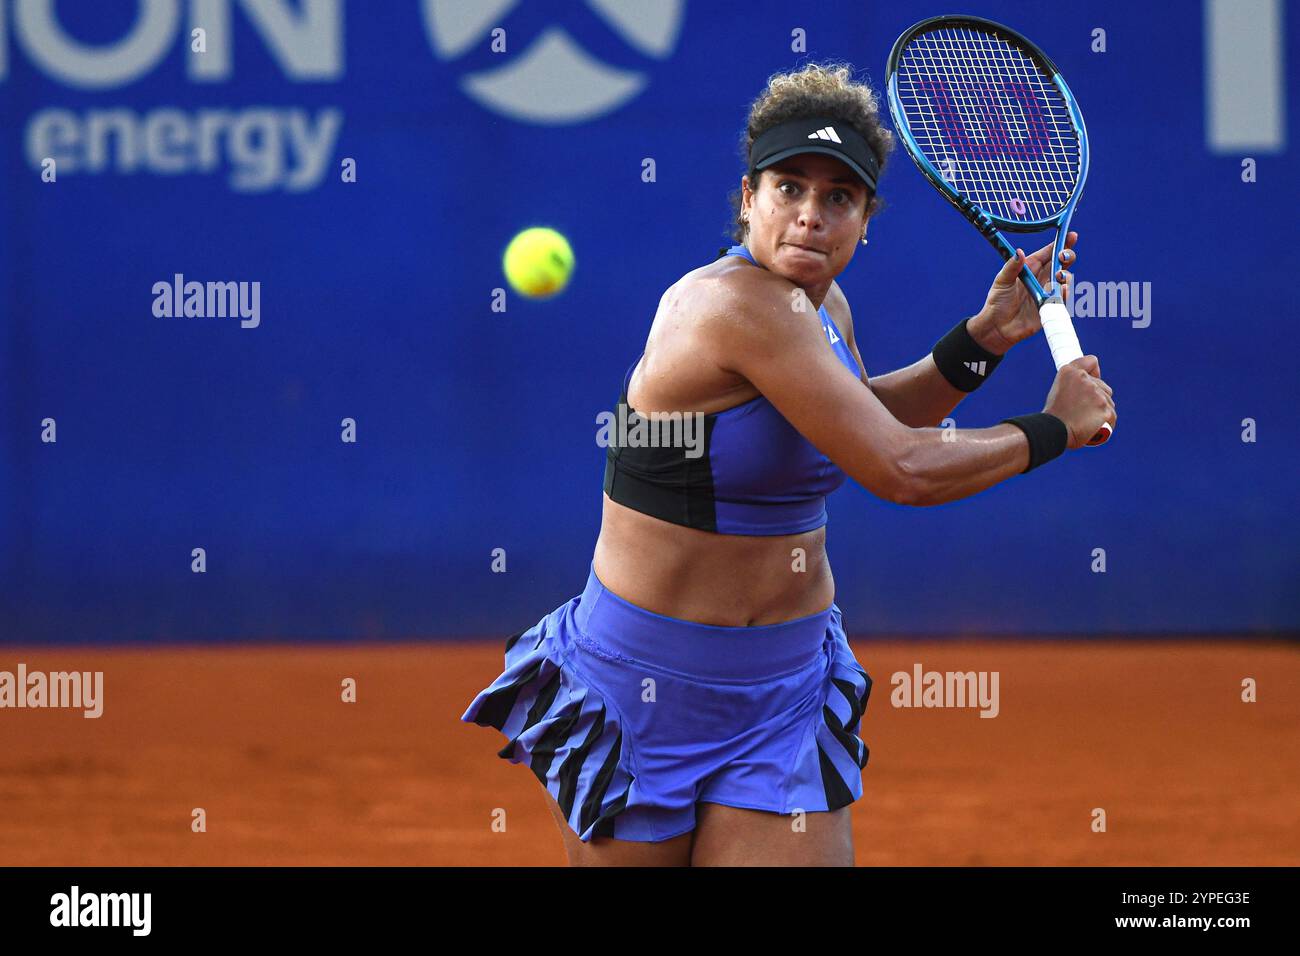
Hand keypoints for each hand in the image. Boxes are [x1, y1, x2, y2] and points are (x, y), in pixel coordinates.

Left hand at [968, 232, 1077, 354]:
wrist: (997, 327)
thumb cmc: (997, 302)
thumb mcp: (1001, 282)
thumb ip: (1011, 267)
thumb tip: (1018, 252)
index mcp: (1031, 268)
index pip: (1049, 252)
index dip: (1061, 243)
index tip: (1072, 236)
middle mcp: (1042, 278)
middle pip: (1061, 263)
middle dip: (1067, 256)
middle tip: (1064, 256)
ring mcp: (1048, 292)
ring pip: (1065, 279)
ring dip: (1065, 275)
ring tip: (1059, 276)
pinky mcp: (1050, 307)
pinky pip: (1063, 298)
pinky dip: (1065, 292)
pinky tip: (1062, 289)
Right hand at [1043, 354, 1115, 449]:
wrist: (1051, 432)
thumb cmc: (1054, 415)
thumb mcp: (1058, 390)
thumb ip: (1073, 383)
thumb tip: (1089, 384)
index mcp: (1069, 372)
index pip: (1091, 361)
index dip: (1094, 372)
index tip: (1092, 381)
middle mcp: (1084, 379)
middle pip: (1104, 386)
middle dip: (1098, 398)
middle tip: (1082, 411)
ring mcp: (1097, 394)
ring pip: (1109, 402)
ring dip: (1101, 411)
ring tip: (1086, 421)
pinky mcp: (1105, 410)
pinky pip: (1112, 416)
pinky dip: (1106, 423)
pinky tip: (1095, 427)